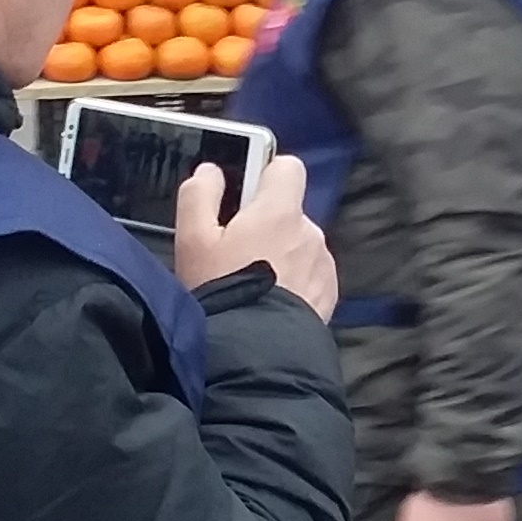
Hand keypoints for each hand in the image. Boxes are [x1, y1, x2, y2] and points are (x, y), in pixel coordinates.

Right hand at [173, 154, 336, 319]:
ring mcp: (323, 263)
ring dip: (281, 254)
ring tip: (253, 282)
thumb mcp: (193, 240)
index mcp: (279, 211)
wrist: (253, 353)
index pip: (287, 167)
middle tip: (236, 252)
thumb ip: (200, 195)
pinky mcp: (329, 291)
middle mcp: (309, 231)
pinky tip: (271, 299)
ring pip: (299, 244)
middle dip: (266, 224)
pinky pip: (310, 273)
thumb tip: (211, 172)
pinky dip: (295, 280)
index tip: (244, 194)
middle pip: (288, 211)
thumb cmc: (221, 293)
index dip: (265, 174)